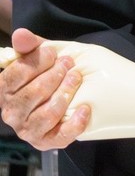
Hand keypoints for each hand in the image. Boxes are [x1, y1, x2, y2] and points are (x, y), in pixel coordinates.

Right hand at [0, 28, 89, 149]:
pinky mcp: (46, 142)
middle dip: (54, 75)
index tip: (53, 53)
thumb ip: (31, 46)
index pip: (13, 76)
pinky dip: (75, 123)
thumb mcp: (45, 56)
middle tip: (69, 64)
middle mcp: (11, 112)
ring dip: (65, 93)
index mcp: (5, 91)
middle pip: (32, 93)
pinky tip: (85, 108)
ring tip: (77, 79)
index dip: (35, 62)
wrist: (86, 91)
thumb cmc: (59, 72)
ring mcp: (28, 130)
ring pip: (47, 113)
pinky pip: (60, 136)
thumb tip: (21, 33)